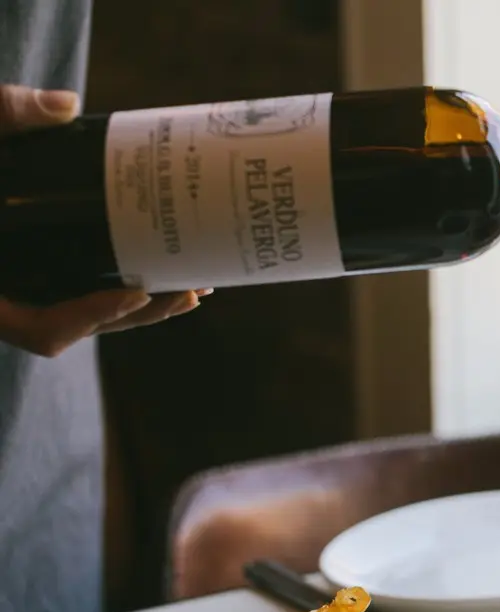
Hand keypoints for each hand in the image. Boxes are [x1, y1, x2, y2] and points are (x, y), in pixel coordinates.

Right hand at [0, 84, 208, 357]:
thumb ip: (3, 114)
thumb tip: (64, 107)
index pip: (36, 328)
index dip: (87, 317)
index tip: (136, 292)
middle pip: (74, 329)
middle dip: (135, 314)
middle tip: (192, 290)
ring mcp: (13, 289)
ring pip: (77, 318)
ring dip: (136, 309)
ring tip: (194, 287)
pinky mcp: (29, 275)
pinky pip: (73, 296)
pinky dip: (114, 291)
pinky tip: (162, 272)